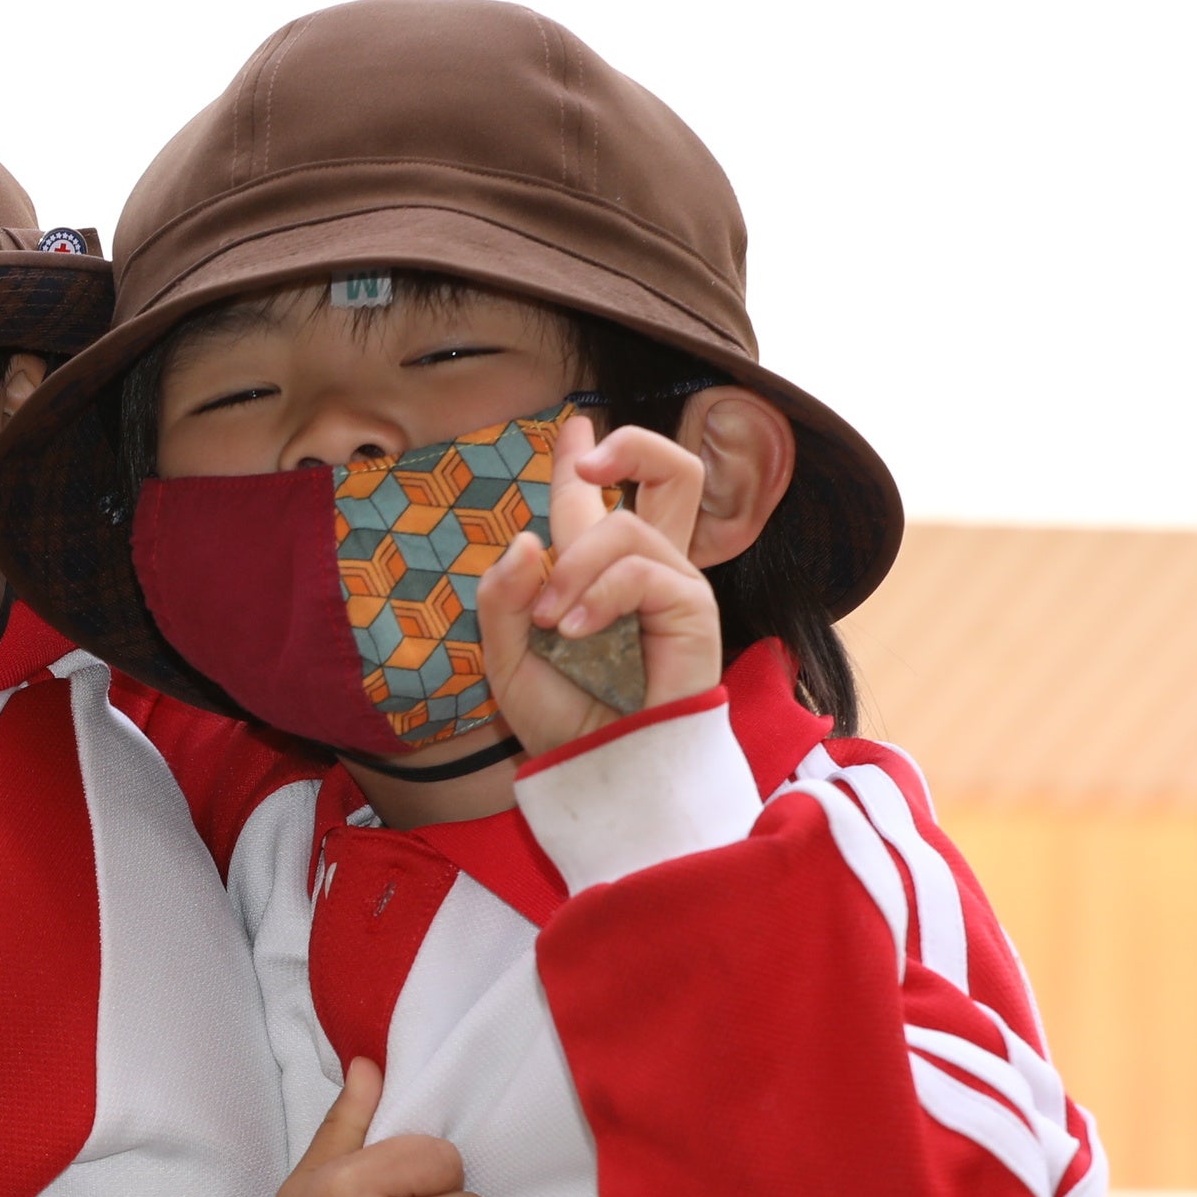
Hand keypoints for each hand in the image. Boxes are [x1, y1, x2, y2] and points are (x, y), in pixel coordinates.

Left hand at [477, 414, 726, 749]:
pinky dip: (601, 594)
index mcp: (598, 574)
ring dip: (575, 567)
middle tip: (587, 459)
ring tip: (553, 622)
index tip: (573, 425)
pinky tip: (575, 632)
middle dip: (637, 445)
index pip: (596, 501)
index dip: (583, 459)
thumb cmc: (562, 723)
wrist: (601, 771)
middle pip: (675, 474)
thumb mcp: (506, 657)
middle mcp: (643, 570)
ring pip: (630, 526)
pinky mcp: (694, 611)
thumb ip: (502, 598)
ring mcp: (673, 587)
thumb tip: (526, 540)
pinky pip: (645, 570)